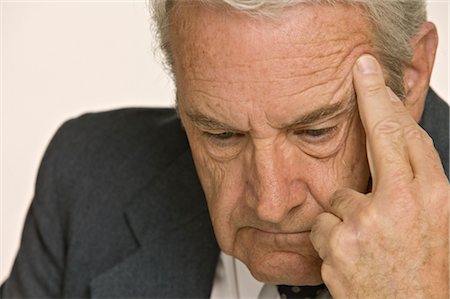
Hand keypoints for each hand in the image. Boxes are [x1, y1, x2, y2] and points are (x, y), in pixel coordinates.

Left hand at [309, 54, 448, 298]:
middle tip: (361, 72)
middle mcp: (403, 204)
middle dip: (370, 98)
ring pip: (339, 196)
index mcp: (434, 199)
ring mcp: (367, 222)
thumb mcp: (434, 225)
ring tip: (367, 244)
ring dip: (346, 217)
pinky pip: (322, 225)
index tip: (376, 77)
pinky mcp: (339, 241)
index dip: (391, 103)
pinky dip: (331, 239)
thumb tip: (398, 150)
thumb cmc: (423, 274)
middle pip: (383, 136)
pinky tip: (350, 256)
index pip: (411, 137)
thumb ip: (415, 187)